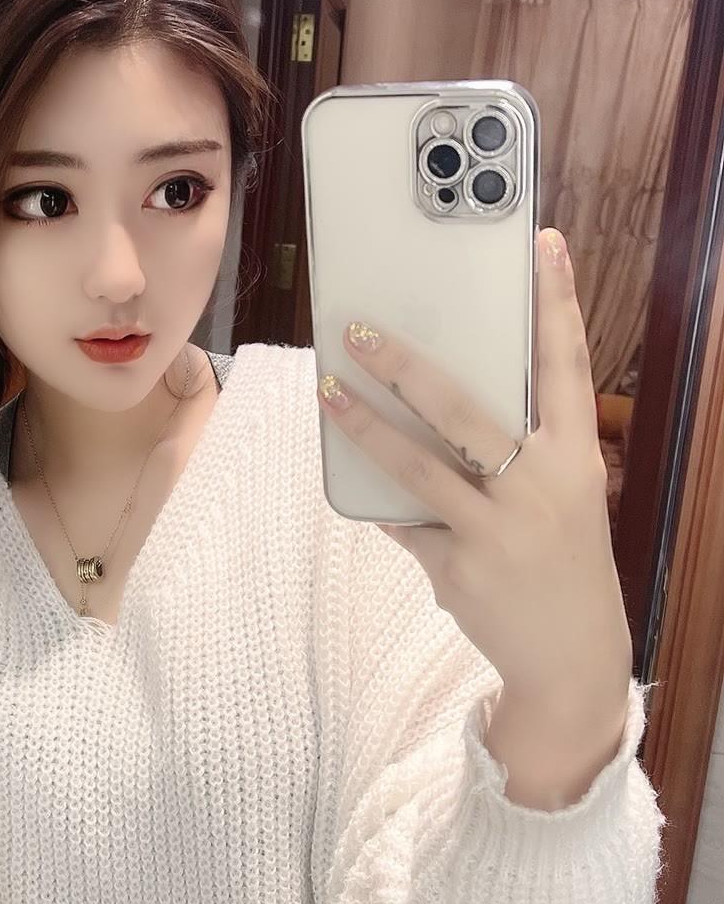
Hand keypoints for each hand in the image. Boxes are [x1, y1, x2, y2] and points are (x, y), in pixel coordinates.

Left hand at [316, 227, 633, 709]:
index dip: (557, 303)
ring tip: (328, 390)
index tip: (542, 246)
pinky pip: (408, 521)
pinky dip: (386, 503)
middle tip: (360, 329)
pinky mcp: (461, 566)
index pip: (567, 366)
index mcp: (574, 457)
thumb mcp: (563, 496)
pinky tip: (360, 484)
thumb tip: (441, 404)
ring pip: (418, 464)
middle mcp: (540, 486)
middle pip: (465, 409)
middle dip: (407, 366)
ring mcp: (497, 528)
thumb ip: (519, 450)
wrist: (571, 656)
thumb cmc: (561, 559)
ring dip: (365, 425)